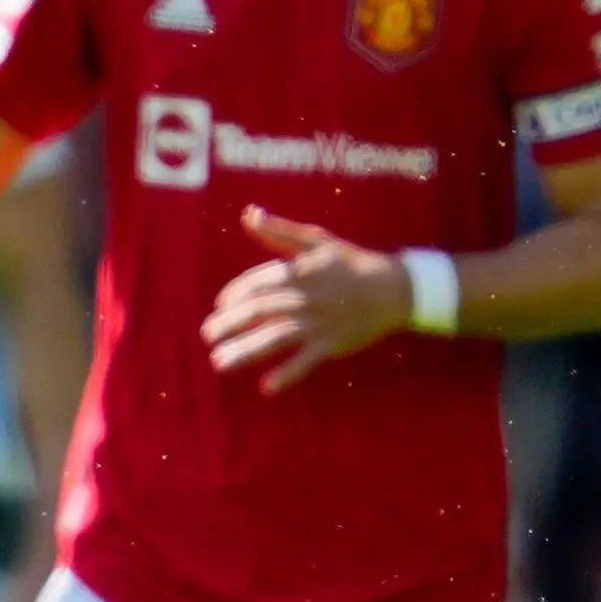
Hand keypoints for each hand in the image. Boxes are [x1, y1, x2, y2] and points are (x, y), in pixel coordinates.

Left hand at [201, 206, 408, 394]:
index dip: (234, 295)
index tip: (221, 306)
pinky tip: (266, 387)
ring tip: (218, 362)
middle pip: (258, 312)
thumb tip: (249, 214)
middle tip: (208, 335)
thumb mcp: (316, 241)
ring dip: (245, 351)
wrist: (393, 288)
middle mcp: (304, 298)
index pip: (256, 284)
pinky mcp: (332, 344)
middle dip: (228, 325)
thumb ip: (279, 231)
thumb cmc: (349, 262)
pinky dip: (288, 374)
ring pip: (275, 338)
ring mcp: (318, 323)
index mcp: (298, 272)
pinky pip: (306, 362)